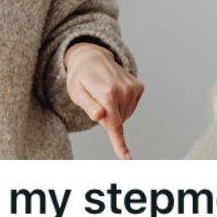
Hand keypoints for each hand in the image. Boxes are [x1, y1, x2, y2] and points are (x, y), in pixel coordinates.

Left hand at [64, 42, 143, 159]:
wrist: (92, 57)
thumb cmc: (80, 77)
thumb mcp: (77, 92)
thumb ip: (89, 106)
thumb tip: (100, 117)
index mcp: (107, 92)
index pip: (114, 125)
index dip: (119, 145)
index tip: (127, 160)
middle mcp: (124, 90)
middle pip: (117, 121)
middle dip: (106, 118)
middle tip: (95, 101)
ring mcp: (133, 88)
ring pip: (125, 116)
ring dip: (114, 112)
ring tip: (104, 93)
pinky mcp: (139, 87)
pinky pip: (130, 108)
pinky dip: (121, 106)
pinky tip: (114, 92)